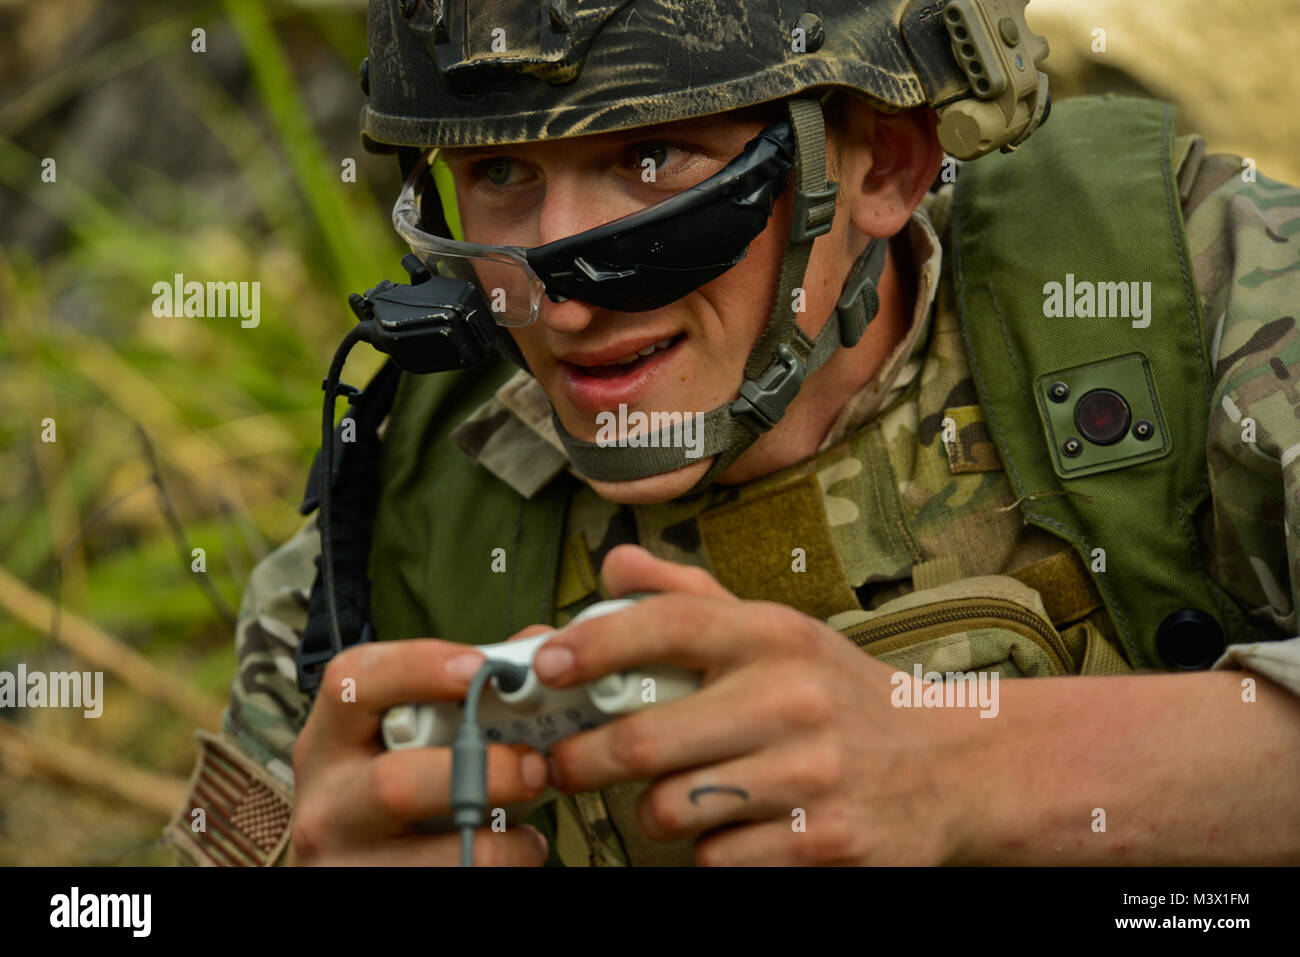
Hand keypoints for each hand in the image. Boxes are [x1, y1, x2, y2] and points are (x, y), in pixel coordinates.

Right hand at [290, 631, 551, 865]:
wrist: (362, 869)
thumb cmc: (394, 791)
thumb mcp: (404, 740)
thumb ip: (463, 693)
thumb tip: (537, 650)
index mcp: (330, 741)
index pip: (352, 683)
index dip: (417, 668)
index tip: (479, 668)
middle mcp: (326, 803)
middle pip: (395, 784)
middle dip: (480, 773)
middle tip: (536, 767)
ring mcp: (345, 861)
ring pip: (430, 856)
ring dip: (501, 844)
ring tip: (530, 834)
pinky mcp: (372, 892)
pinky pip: (451, 881)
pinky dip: (499, 870)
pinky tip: (514, 856)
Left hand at [533, 545, 968, 864]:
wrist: (952, 768)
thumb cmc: (841, 694)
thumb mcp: (780, 631)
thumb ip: (692, 598)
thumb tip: (613, 567)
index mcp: (774, 636)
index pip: (670, 623)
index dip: (596, 643)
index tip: (546, 665)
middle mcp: (791, 699)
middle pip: (647, 739)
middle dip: (584, 759)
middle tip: (563, 764)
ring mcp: (809, 776)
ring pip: (672, 811)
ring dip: (653, 811)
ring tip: (674, 796)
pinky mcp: (822, 844)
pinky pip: (717, 859)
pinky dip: (709, 849)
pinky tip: (735, 825)